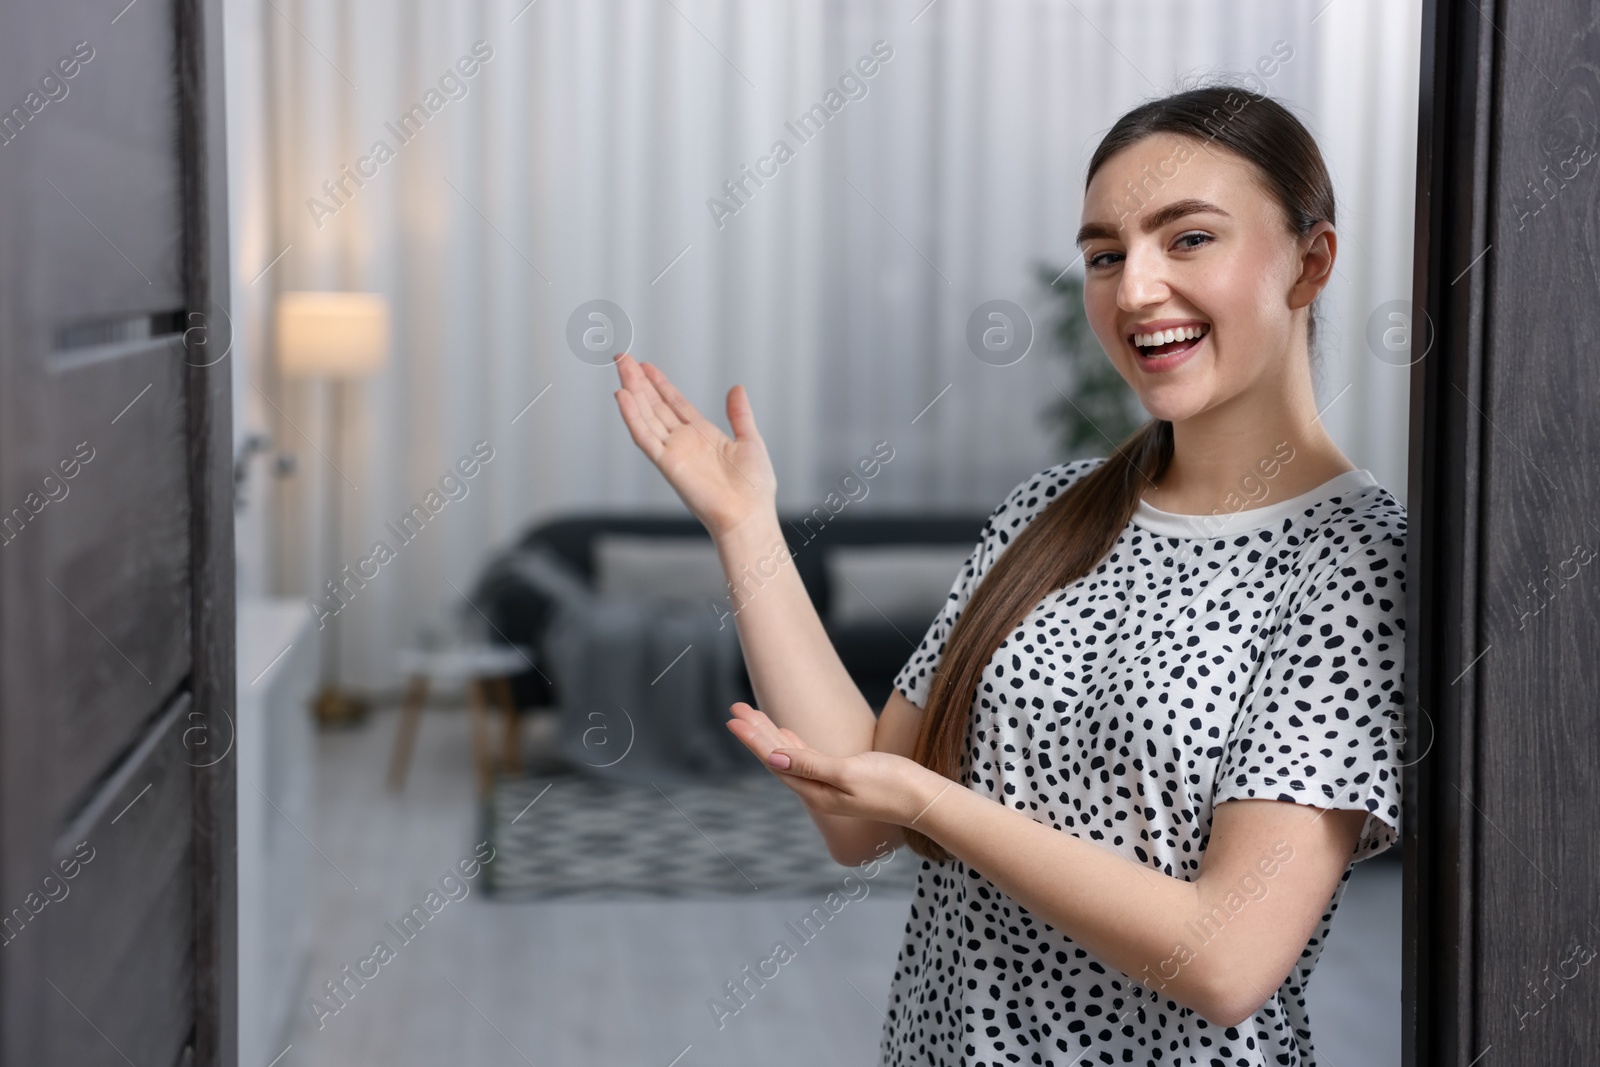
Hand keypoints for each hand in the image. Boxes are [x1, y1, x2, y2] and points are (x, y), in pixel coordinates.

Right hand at [612, 354, 776, 537]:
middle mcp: (684, 441)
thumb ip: (740, 414)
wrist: (749, 515)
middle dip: (639, 381)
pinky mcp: (667, 464)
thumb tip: (737, 388)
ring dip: (632, 391)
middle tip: (622, 357)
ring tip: (620, 366)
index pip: (674, 403)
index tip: (646, 365)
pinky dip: (632, 417)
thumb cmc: (754, 488)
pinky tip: (622, 396)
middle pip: (655, 405)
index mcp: (702, 435)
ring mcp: (673, 451)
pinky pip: (645, 437)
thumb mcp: (750, 440)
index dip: (659, 384)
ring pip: (646, 415)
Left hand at [724, 702, 942, 825]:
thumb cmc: (890, 785)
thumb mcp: (848, 773)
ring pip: (789, 755)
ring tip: (751, 715)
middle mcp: (815, 789)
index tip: (734, 718)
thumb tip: (773, 760)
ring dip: (770, 734)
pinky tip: (785, 733)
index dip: (753, 738)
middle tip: (735, 709)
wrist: (922, 799)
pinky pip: (806, 757)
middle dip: (755, 731)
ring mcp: (827, 784)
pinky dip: (792, 742)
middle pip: (776, 756)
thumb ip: (811, 766)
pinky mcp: (841, 776)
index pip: (774, 759)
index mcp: (814, 790)